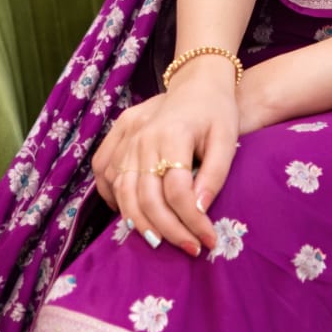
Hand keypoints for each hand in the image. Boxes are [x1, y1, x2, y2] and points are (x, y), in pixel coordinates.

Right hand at [92, 73, 238, 255]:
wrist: (198, 82)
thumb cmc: (216, 112)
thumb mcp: (227, 139)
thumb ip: (215, 175)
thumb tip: (200, 211)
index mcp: (172, 134)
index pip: (177, 191)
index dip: (192, 221)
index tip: (208, 240)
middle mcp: (142, 137)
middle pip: (147, 197)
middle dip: (169, 230)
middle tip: (191, 249)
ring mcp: (126, 137)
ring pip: (122, 192)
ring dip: (140, 223)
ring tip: (162, 242)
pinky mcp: (116, 137)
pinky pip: (104, 175)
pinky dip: (114, 199)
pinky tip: (133, 215)